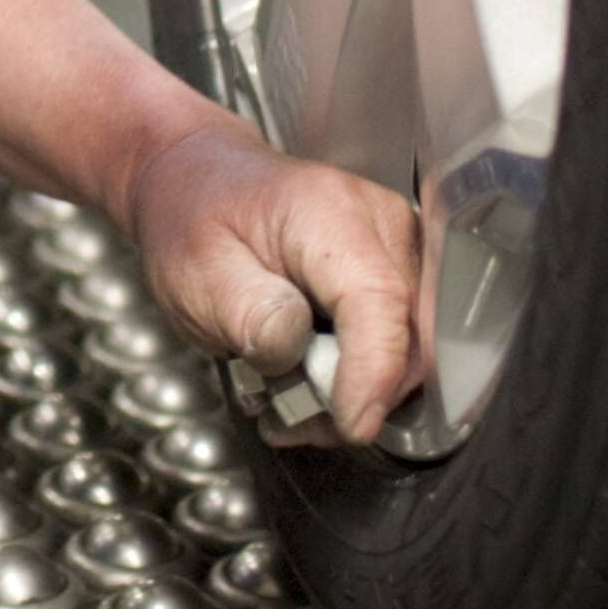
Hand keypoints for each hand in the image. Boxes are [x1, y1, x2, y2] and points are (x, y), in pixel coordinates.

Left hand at [126, 113, 424, 446]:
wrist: (198, 184)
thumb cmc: (194, 220)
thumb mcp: (195, 270)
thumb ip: (247, 310)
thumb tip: (295, 349)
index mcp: (328, 212)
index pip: (378, 299)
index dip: (373, 370)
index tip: (351, 424)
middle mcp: (380, 223)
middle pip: (408, 333)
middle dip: (359, 393)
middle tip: (289, 417)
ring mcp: (396, 247)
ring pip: (412, 349)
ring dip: (357, 393)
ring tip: (288, 405)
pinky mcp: (397, 273)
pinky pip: (398, 343)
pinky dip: (359, 378)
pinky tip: (307, 387)